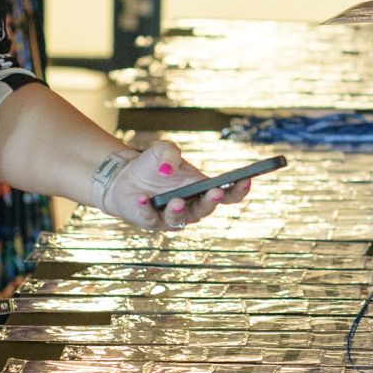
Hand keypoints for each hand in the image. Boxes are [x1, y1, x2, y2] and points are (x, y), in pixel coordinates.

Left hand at [98, 137, 247, 230]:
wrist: (125, 177)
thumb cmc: (153, 164)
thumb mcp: (163, 150)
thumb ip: (169, 152)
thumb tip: (168, 169)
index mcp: (203, 189)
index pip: (228, 195)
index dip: (239, 190)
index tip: (247, 180)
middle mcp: (191, 207)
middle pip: (206, 210)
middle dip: (211, 202)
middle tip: (215, 192)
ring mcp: (172, 218)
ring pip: (181, 220)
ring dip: (179, 211)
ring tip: (175, 201)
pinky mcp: (151, 222)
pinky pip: (152, 219)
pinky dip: (147, 210)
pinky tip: (143, 198)